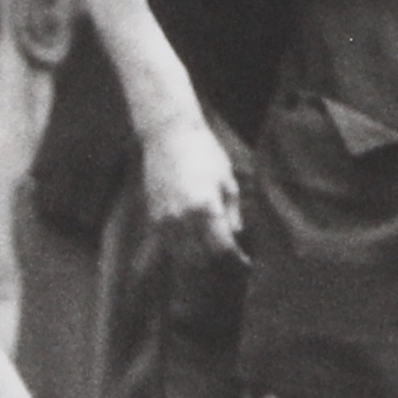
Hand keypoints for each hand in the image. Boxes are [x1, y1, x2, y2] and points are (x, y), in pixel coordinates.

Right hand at [134, 120, 247, 280]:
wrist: (168, 134)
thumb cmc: (204, 152)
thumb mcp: (227, 179)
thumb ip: (231, 211)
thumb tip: (235, 234)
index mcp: (206, 207)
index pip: (222, 247)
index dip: (235, 258)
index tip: (244, 262)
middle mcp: (183, 217)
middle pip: (201, 257)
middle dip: (217, 262)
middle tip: (229, 259)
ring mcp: (165, 218)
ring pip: (182, 255)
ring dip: (198, 259)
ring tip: (211, 254)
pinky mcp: (153, 216)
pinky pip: (167, 244)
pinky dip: (181, 249)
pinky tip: (192, 244)